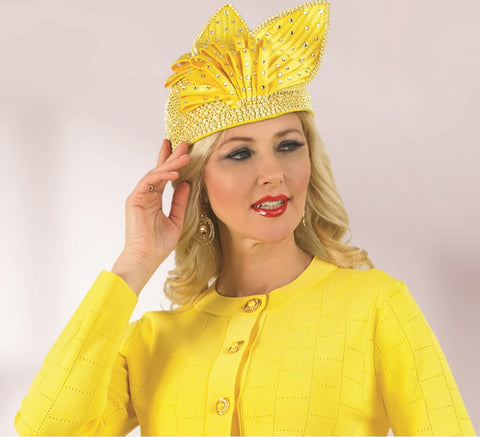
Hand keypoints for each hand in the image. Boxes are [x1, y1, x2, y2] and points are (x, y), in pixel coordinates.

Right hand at [112, 140, 190, 294]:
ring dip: (170, 164)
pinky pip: (148, 182)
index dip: (173, 163)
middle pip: (159, 170)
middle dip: (171, 156)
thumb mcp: (176, 220)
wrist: (146, 258)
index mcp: (154, 200)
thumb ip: (179, 202)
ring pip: (155, 174)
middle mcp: (146, 195)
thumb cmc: (158, 244)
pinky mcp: (134, 200)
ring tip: (185, 156)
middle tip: (183, 143)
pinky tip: (174, 173)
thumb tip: (187, 184)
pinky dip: (161, 176)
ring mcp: (139, 196)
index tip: (183, 150)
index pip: (164, 177)